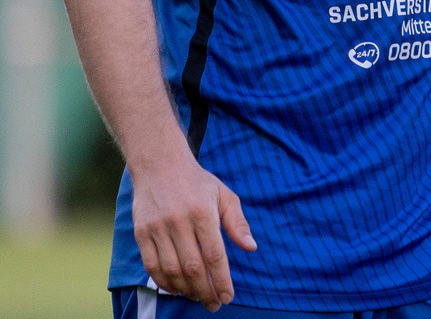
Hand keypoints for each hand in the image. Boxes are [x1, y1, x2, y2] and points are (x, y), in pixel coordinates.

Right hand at [132, 152, 256, 311]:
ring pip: (172, 270)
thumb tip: (251, 247)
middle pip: (193, 267)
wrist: (160, 163)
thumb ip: (237, 222)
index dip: (221, 280)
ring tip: (197, 296)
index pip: (214, 255)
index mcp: (203, 211)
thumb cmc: (196, 182)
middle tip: (214, 303)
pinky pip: (152, 266)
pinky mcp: (142, 232)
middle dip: (205, 291)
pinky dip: (164, 282)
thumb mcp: (223, 194)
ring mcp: (158, 227)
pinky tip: (176, 288)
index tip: (228, 296)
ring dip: (186, 290)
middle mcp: (180, 220)